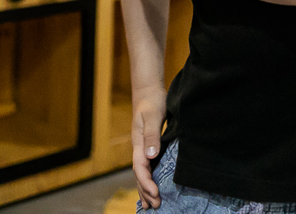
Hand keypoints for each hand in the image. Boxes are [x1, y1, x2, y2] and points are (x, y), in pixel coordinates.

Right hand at [130, 87, 166, 208]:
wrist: (149, 93)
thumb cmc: (151, 103)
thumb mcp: (152, 116)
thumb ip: (151, 135)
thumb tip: (150, 156)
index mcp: (138, 143)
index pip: (139, 167)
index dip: (146, 182)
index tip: (155, 193)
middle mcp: (139, 148)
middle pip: (139, 174)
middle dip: (146, 191)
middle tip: (156, 205)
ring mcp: (143, 148)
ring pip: (142, 173)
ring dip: (146, 188)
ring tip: (152, 204)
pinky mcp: (150, 147)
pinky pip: (148, 167)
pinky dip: (149, 179)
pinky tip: (153, 187)